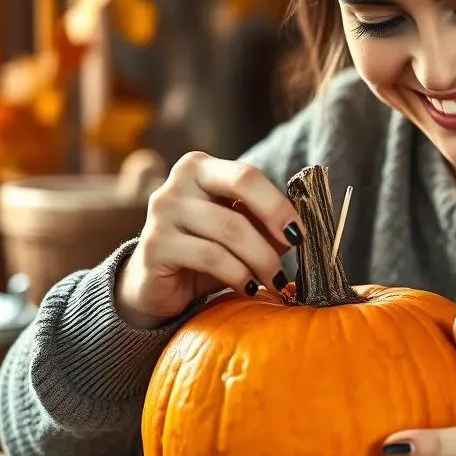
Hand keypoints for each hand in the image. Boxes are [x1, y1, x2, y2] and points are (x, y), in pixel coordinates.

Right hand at [115, 153, 302, 328]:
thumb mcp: (238, 232)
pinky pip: (211, 256)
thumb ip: (262, 222)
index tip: (300, 231)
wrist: (155, 286)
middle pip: (240, 185)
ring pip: (230, 228)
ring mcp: (162, 211)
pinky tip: (249, 287)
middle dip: (275, 217)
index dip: (278, 202)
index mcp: (200, 167)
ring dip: (261, 258)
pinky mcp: (155, 245)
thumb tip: (299, 228)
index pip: (248, 174)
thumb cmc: (203, 253)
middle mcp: (178, 181)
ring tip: (274, 279)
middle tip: (295, 248)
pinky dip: (239, 275)